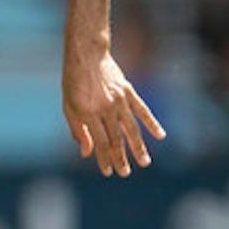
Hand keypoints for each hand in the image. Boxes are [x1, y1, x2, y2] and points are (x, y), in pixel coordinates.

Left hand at [63, 46, 165, 176]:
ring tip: (145, 162)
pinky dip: (152, 123)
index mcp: (87, 113)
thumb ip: (78, 129)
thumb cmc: (74, 83)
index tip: (108, 171)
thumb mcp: (68, 106)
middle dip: (121, 158)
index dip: (104, 158)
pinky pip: (143, 110)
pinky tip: (160, 136)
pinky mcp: (129, 92)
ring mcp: (119, 100)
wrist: (87, 55)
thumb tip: (86, 152)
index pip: (98, 142)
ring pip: (131, 128)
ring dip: (138, 147)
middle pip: (116, 139)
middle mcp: (104, 108)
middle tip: (126, 173)